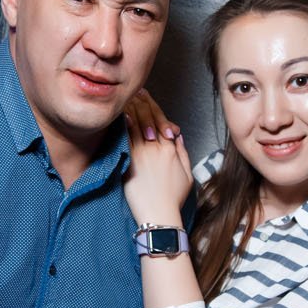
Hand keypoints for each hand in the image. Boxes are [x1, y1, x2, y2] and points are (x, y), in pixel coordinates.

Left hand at [123, 89, 191, 223]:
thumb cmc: (172, 198)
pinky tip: (120, 114)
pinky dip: (124, 124)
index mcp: (171, 150)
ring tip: (127, 98)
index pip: (163, 121)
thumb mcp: (187, 174)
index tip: (148, 97)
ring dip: (132, 109)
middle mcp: (157, 149)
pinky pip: (126, 138)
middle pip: (149, 119)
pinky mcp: (130, 162)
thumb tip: (177, 136)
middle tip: (137, 92)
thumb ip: (182, 152)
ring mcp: (143, 154)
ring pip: (137, 125)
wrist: (159, 215)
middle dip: (143, 102)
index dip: (154, 107)